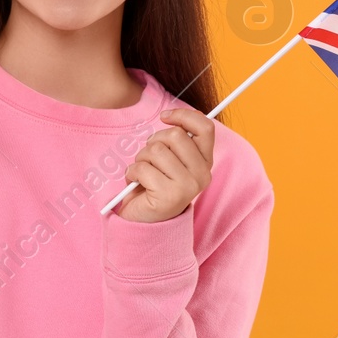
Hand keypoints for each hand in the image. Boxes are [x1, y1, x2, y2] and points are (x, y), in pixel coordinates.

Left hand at [115, 107, 213, 222]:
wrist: (145, 221)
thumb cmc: (155, 185)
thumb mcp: (170, 159)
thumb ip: (177, 141)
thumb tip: (172, 116)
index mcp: (205, 163)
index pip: (205, 128)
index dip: (183, 116)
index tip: (165, 117)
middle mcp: (202, 175)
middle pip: (175, 135)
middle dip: (154, 142)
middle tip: (149, 158)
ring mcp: (188, 186)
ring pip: (156, 150)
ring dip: (141, 159)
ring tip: (142, 173)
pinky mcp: (169, 196)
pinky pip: (143, 168)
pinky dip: (132, 173)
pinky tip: (135, 183)